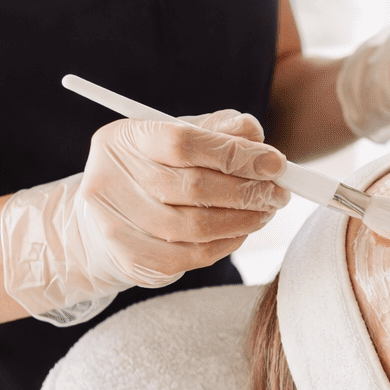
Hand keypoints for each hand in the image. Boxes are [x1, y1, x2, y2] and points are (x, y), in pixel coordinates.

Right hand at [1, 110, 288, 324]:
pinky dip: (226, 244)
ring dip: (243, 221)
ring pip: (195, 228)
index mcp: (124, 139)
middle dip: (248, 192)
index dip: (235, 154)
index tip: (275, 162)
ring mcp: (114, 223)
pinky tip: (241, 232)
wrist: (113, 213)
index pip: (183, 142)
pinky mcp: (129, 258)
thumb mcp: (183, 136)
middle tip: (279, 193)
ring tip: (265, 212)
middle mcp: (110, 179)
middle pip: (192, 189)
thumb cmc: (158, 167)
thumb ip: (219, 131)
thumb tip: (256, 136)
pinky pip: (191, 257)